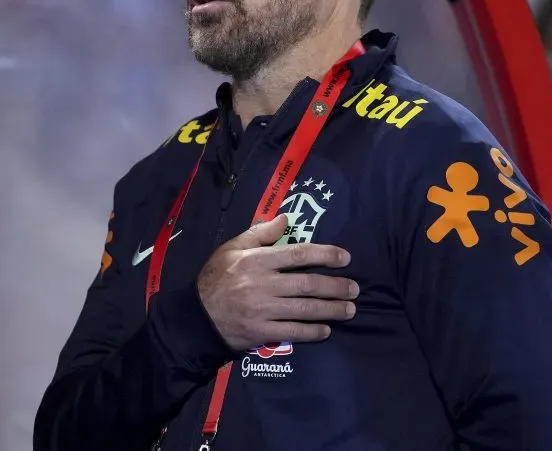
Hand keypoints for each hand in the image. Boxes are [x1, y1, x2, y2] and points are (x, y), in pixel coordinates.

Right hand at [196, 215, 358, 351]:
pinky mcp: (261, 332)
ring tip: (350, 309)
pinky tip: (326, 330)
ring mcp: (263, 310)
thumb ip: (260, 232)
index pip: (298, 254)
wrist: (197, 315)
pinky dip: (312, 331)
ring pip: (305, 309)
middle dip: (336, 287)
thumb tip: (286, 219)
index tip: (345, 258)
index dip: (325, 255)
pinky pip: (293, 332)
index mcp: (257, 260)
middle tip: (355, 289)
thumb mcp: (232, 247)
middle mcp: (263, 284)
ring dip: (331, 310)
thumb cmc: (216, 277)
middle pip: (308, 284)